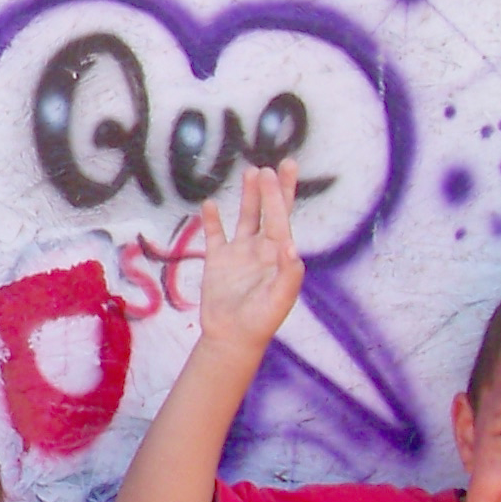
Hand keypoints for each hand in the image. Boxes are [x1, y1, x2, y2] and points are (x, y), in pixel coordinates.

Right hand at [191, 165, 304, 353]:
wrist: (232, 338)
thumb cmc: (261, 321)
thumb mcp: (279, 300)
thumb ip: (288, 273)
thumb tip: (291, 245)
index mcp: (278, 255)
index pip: (280, 219)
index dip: (279, 196)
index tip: (276, 173)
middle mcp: (261, 249)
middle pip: (270, 212)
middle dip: (275, 189)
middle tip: (281, 163)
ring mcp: (239, 253)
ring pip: (246, 217)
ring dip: (249, 196)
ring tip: (251, 171)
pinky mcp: (218, 261)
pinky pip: (215, 235)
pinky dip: (212, 220)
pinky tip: (209, 203)